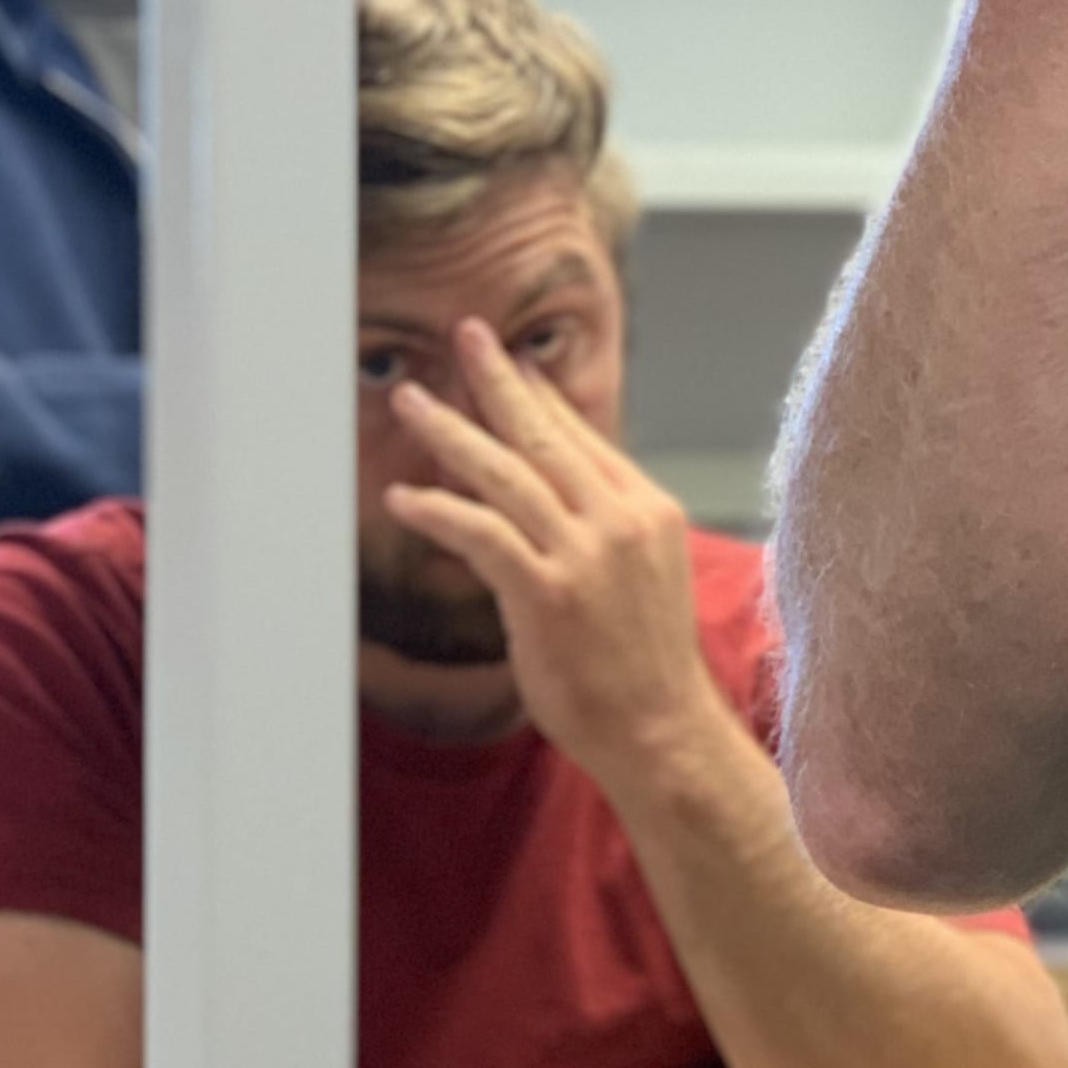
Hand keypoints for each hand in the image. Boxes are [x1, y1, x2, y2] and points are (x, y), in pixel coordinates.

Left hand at [383, 324, 731, 798]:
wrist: (663, 730)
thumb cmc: (645, 666)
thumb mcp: (642, 577)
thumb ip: (603, 531)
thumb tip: (554, 500)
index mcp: (648, 511)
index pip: (585, 437)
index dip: (542, 397)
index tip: (512, 363)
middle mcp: (620, 520)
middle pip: (546, 435)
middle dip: (498, 381)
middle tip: (464, 337)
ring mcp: (585, 554)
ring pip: (507, 472)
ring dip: (451, 432)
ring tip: (411, 403)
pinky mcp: (548, 592)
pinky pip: (483, 533)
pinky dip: (439, 510)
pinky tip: (404, 498)